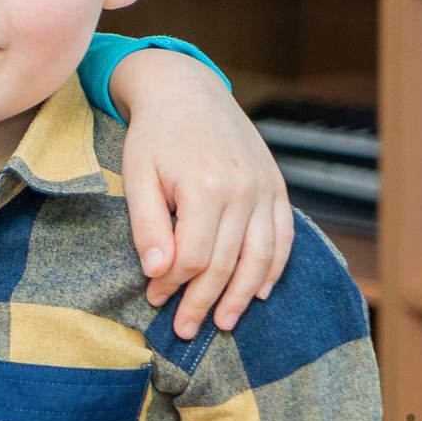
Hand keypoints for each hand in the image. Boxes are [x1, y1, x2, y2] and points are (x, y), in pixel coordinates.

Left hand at [112, 50, 292, 339]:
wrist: (188, 90)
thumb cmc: (154, 135)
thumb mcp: (137, 175)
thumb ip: (147, 225)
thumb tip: (158, 272)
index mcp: (205, 187)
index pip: (194, 257)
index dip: (173, 285)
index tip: (153, 298)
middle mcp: (243, 191)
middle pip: (227, 264)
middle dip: (203, 302)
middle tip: (184, 330)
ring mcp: (265, 189)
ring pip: (260, 257)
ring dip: (242, 296)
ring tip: (222, 323)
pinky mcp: (276, 186)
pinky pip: (284, 237)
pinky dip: (274, 268)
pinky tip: (260, 292)